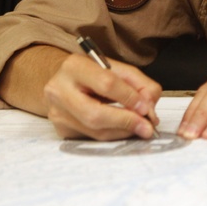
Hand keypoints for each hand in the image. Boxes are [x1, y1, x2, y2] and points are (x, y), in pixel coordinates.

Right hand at [43, 53, 160, 140]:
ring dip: (123, 132)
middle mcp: (59, 90)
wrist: (62, 80)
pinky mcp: (61, 129)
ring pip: (95, 131)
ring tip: (139, 127)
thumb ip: (139, 83)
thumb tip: (149, 106)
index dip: (129, 98)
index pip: (106, 84)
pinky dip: (113, 135)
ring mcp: (57, 113)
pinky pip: (92, 138)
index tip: (146, 108)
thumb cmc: (92, 73)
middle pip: (95, 114)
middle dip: (126, 122)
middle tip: (147, 127)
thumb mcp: (117, 68)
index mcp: (74, 67)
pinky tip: (122, 128)